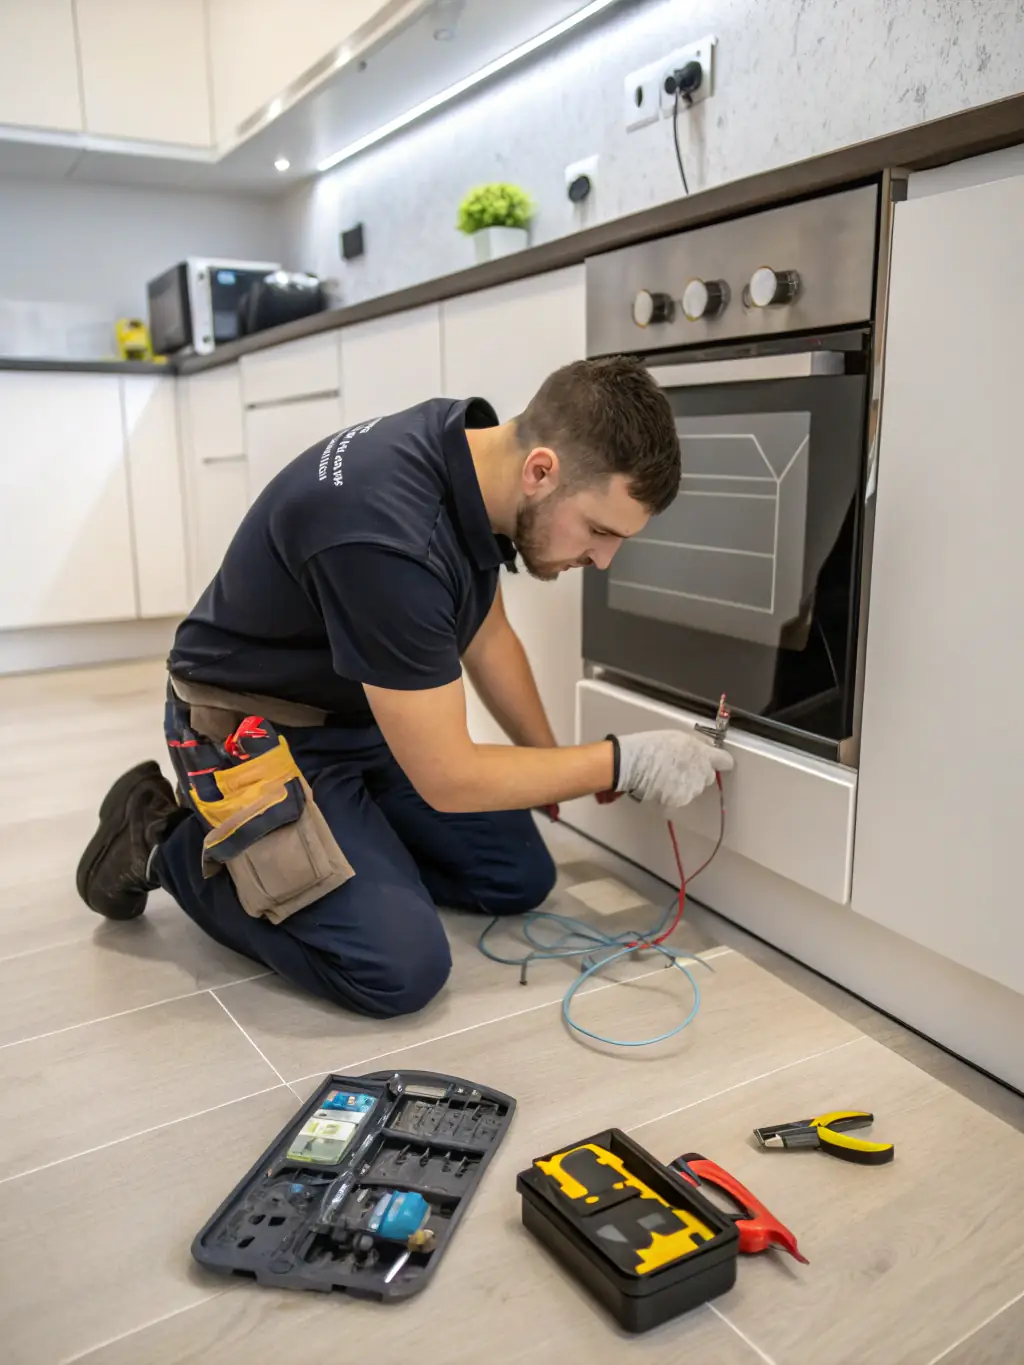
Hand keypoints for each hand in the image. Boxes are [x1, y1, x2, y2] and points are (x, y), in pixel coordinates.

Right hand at [614, 729, 733, 807]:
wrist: (633, 763)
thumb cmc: (652, 746)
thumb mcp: (678, 737)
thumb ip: (698, 744)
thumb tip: (709, 747)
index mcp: (703, 755)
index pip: (725, 762)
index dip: (721, 762)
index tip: (717, 762)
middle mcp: (702, 774)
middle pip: (707, 777)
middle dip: (697, 773)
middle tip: (679, 767)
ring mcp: (691, 790)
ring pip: (694, 789)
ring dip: (685, 784)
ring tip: (666, 775)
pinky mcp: (679, 801)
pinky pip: (680, 798)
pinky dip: (673, 794)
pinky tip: (661, 785)